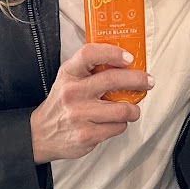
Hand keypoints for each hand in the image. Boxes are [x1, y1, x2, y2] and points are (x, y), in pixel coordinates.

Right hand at [29, 44, 151, 162]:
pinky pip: (118, 127)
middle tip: (148, 81)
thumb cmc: (61, 103)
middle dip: (138, 79)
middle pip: (113, 80)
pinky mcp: (87, 135)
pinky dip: (120, 124)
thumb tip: (126, 61)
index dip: (112, 52)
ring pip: (123, 109)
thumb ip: (90, 69)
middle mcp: (73, 92)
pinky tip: (112, 122)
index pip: (90, 54)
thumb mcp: (68, 79)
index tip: (129, 57)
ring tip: (131, 109)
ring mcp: (80, 115)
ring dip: (133, 109)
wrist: (40, 134)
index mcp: (69, 74)